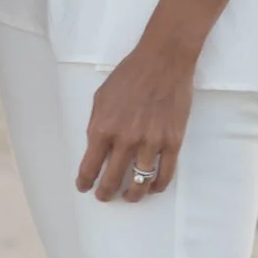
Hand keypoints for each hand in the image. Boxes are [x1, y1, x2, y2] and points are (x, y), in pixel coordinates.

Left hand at [77, 33, 196, 200]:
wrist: (163, 61)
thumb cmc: (129, 75)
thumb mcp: (101, 97)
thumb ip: (97, 125)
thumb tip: (97, 148)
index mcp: (103, 128)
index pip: (90, 167)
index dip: (85, 182)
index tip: (84, 187)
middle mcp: (125, 140)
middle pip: (113, 180)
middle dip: (106, 193)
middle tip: (105, 196)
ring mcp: (151, 143)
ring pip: (140, 182)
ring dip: (133, 195)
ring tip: (130, 197)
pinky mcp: (173, 142)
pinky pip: (165, 174)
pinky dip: (158, 186)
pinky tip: (153, 188)